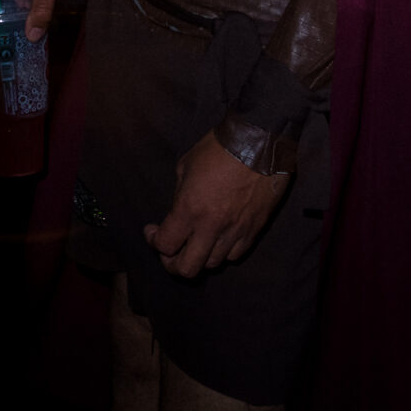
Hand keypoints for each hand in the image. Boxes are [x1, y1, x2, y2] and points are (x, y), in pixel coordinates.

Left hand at [143, 132, 290, 278]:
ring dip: (199, 256)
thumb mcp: (185, 166)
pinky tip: (218, 238)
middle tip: (170, 249)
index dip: (154, 241)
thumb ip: (180, 195)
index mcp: (190, 208)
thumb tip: (179, 212)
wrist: (258, 142)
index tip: (152, 230)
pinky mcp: (254, 230)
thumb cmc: (218, 148)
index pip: (165, 245)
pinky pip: (235, 255)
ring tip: (195, 241)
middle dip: (172, 263)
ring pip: (212, 264)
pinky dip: (223, 252)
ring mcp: (235, 231)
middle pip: (187, 268)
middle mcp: (212, 226)